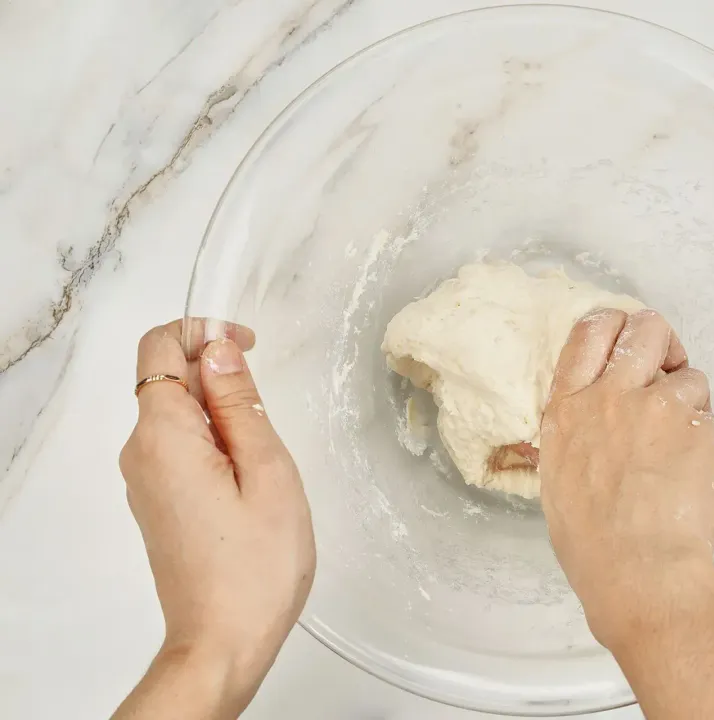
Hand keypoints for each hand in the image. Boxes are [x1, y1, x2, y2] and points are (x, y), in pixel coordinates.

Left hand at [117, 320, 314, 715]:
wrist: (223, 642)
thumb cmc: (256, 565)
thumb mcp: (268, 470)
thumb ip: (240, 403)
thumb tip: (219, 349)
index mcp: (163, 436)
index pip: (158, 347)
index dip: (202, 331)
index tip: (247, 345)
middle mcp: (140, 453)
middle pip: (167, 379)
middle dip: (218, 377)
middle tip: (268, 418)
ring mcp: (144, 481)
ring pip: (177, 415)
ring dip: (220, 414)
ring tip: (264, 462)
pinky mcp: (156, 503)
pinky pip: (178, 449)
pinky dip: (212, 443)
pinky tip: (248, 482)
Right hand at [540, 309, 713, 648]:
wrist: (639, 571)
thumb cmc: (590, 541)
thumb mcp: (557, 476)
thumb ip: (574, 432)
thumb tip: (589, 419)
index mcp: (569, 407)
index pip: (589, 332)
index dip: (612, 321)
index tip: (624, 330)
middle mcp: (613, 396)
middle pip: (645, 328)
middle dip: (660, 339)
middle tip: (666, 361)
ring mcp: (660, 409)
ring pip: (689, 374)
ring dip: (688, 399)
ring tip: (680, 442)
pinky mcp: (701, 429)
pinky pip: (710, 417)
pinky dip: (706, 438)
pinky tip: (693, 472)